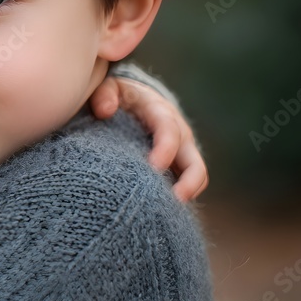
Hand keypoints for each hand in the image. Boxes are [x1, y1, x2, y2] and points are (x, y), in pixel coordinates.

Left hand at [89, 76, 207, 201]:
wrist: (131, 101)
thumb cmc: (117, 96)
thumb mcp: (108, 88)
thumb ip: (104, 94)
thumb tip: (105, 110)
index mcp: (160, 110)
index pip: (169, 128)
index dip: (166, 147)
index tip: (155, 166)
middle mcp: (178, 132)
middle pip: (194, 161)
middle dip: (189, 181)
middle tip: (174, 199)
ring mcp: (180, 151)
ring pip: (196, 176)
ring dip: (188, 193)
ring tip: (169, 212)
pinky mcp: (177, 165)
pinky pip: (185, 184)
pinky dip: (178, 196)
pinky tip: (161, 210)